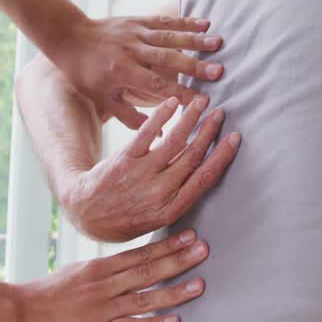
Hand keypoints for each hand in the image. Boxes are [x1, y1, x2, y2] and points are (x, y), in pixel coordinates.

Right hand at [13, 230, 209, 321]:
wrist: (18, 314)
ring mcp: (102, 308)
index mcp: (98, 267)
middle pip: (146, 269)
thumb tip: (128, 267)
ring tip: (200, 284)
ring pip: (144, 296)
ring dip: (174, 290)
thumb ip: (103, 272)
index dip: (167, 245)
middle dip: (177, 259)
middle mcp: (104, 284)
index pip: (139, 253)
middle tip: (203, 249)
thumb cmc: (47, 295)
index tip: (189, 235)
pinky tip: (175, 320)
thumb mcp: (76, 274)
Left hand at [51, 15, 224, 128]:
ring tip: (220, 43)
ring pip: (170, 37)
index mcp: (122, 73)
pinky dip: (185, 22)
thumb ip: (129, 116)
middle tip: (220, 73)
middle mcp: (132, 51)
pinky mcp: (138, 21)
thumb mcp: (101, 100)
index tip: (203, 102)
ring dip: (195, 40)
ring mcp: (136, 34)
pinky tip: (205, 24)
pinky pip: (164, 21)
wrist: (68, 37)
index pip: (157, 85)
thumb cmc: (85, 74)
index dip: (181, 94)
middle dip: (195, 66)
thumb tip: (159, 131)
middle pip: (168, 59)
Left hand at [62, 96, 240, 242]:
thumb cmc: (126, 218)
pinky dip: (161, 116)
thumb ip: (180, 200)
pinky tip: (172, 102)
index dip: (222, 156)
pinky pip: (146, 134)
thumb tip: (207, 178)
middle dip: (209, 131)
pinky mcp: (124, 159)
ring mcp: (141, 174)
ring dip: (190, 118)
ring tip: (201, 102)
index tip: (235, 137)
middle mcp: (159, 191)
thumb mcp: (156, 219)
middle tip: (221, 113)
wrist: (86, 215)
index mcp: (172, 208)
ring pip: (173, 141)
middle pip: (193, 155)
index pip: (205, 178)